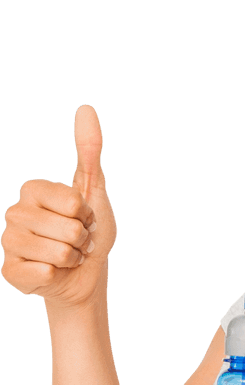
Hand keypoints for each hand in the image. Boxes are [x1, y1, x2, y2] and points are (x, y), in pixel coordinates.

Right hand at [1, 104, 116, 308]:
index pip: (72, 202)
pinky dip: (57, 275)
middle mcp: (14, 212)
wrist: (85, 274)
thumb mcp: (94, 188)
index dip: (87, 214)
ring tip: (67, 256)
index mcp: (32, 190)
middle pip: (69, 228)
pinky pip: (43, 273)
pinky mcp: (11, 271)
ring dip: (73, 258)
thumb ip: (89, 150)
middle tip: (77, 241)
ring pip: (58, 252)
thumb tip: (86, 108)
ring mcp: (9, 243)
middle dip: (83, 239)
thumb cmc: (90, 231)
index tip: (83, 217)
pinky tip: (52, 272)